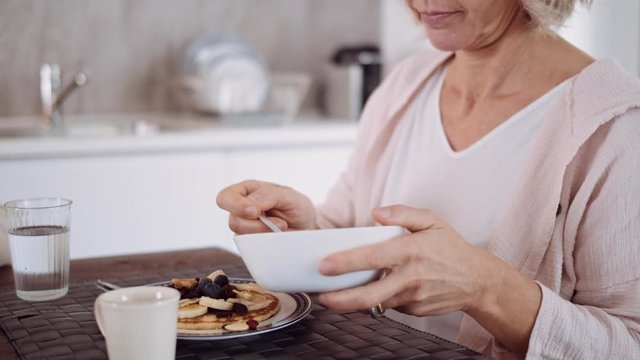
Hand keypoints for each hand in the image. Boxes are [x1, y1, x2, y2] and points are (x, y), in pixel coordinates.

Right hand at [216, 179, 316, 233]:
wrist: (306, 227)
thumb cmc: (296, 206)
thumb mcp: (288, 195)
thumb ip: (268, 195)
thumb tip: (250, 205)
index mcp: (247, 191)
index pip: (225, 197)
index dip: (235, 206)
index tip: (255, 212)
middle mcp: (242, 209)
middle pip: (232, 221)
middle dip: (254, 224)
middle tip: (275, 223)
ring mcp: (247, 227)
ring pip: (242, 236)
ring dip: (264, 232)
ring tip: (282, 226)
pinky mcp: (252, 242)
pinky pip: (251, 247)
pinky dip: (266, 242)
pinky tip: (277, 235)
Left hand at [317, 204, 496, 315]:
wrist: (477, 281)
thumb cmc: (451, 248)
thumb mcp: (432, 221)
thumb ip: (402, 213)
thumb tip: (376, 213)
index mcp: (412, 251)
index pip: (373, 257)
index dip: (347, 262)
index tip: (325, 265)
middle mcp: (411, 277)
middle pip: (369, 295)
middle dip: (340, 299)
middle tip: (321, 296)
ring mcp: (413, 298)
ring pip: (376, 303)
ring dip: (354, 300)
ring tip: (337, 294)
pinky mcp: (414, 312)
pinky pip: (389, 305)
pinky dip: (380, 298)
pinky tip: (380, 288)